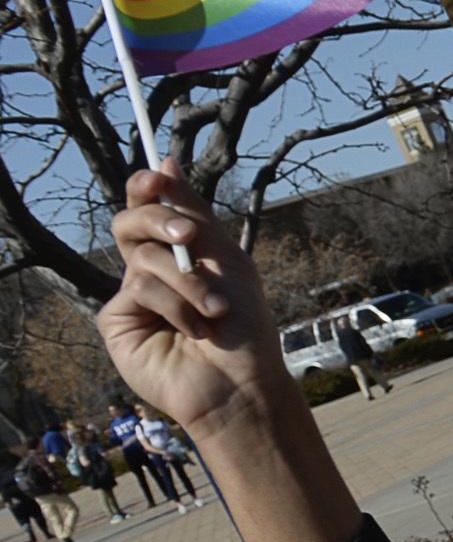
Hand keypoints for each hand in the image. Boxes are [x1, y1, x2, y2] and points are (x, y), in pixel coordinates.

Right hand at [103, 162, 287, 441]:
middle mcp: (152, 272)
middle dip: (158, 220)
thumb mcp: (228, 261)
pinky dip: (173, 304)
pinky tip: (194, 330)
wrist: (243, 383)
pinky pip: (138, 289)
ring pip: (142, 257)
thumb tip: (166, 158)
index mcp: (180, 254)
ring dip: (187, 280)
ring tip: (213, 310)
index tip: (157, 177)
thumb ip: (194, 213)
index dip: (147, 188)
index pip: (150, 209)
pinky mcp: (117, 322)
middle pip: (131, 222)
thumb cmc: (246, 328)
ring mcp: (132, 297)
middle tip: (188, 235)